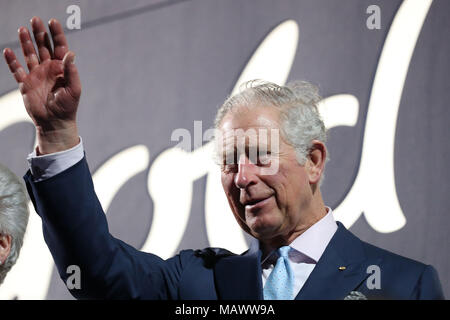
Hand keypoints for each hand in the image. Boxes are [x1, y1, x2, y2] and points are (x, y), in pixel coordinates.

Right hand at [3, 17, 80, 153]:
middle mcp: (49, 69)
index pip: (59, 47)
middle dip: (39, 33)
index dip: (56, 34)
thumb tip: (70, 53)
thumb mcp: (74, 88)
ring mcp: (36, 75)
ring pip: (30, 54)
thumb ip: (71, 71)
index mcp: (62, 68)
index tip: (52, 22)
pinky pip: (17, 70)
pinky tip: (8, 51)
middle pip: (43, 47)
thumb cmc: (68, 106)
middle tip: (35, 20)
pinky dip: (12, 61)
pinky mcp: (26, 84)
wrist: (55, 122)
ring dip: (26, 43)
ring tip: (22, 29)